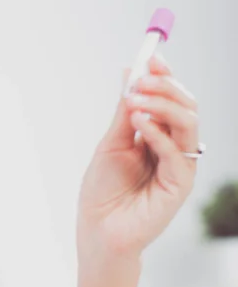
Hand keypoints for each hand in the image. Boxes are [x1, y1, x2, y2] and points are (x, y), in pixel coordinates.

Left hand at [77, 54, 199, 261]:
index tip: (151, 58)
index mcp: (158, 136)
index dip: (165, 77)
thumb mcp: (112, 142)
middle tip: (141, 81)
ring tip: (135, 101)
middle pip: (186, 107)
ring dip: (162, 105)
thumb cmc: (102, 189)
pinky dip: (158, 133)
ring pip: (188, 124)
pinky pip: (177, 153)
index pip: (172, 99)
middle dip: (165, 87)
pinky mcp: (179, 186)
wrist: (98, 229)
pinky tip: (139, 123)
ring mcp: (179, 166)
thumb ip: (125, 111)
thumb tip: (130, 73)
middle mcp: (173, 148)